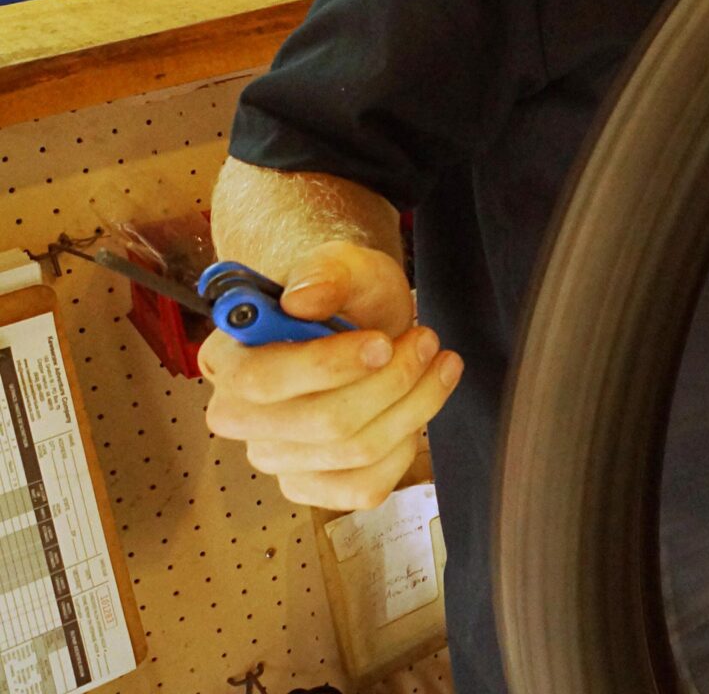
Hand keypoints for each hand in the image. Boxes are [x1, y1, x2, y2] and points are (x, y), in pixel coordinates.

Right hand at [198, 240, 459, 510]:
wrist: (358, 319)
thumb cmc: (341, 294)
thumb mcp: (340, 263)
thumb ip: (325, 272)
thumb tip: (302, 299)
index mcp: (227, 359)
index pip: (264, 381)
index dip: (328, 367)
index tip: (383, 343)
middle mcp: (238, 416)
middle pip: (322, 423)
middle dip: (393, 381)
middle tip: (428, 340)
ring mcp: (272, 458)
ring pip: (355, 453)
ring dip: (414, 405)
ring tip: (437, 361)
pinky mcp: (308, 486)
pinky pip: (364, 488)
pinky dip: (405, 448)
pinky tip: (416, 408)